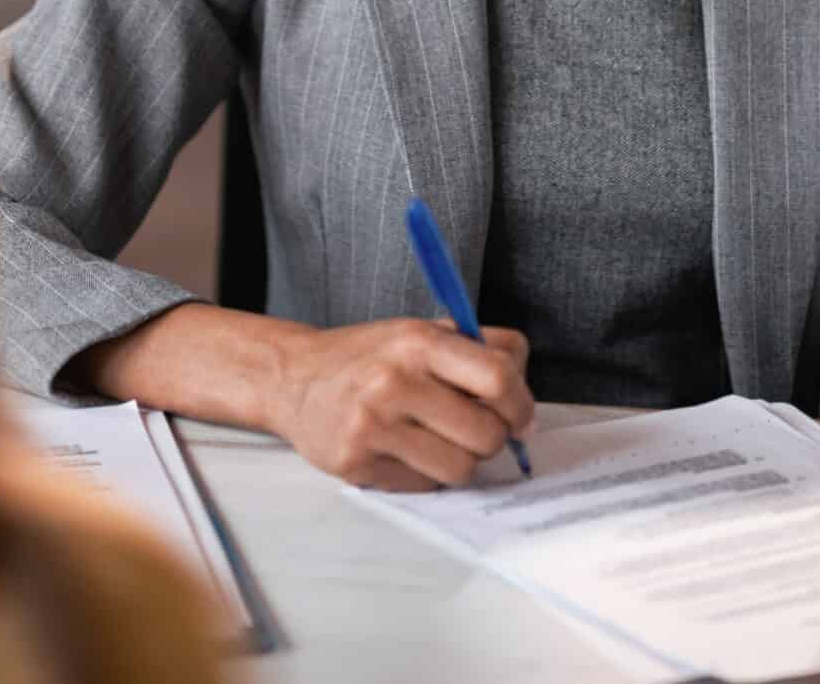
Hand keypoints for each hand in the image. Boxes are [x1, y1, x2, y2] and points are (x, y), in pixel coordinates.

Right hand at [268, 318, 533, 490]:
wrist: (294, 378)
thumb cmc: (369, 357)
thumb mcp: (421, 332)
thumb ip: (480, 351)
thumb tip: (525, 405)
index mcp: (418, 342)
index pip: (499, 378)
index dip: (521, 404)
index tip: (518, 415)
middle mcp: (394, 382)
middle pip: (486, 434)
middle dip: (492, 438)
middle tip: (474, 429)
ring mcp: (373, 426)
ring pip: (460, 469)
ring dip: (460, 460)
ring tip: (437, 439)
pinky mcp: (357, 464)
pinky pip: (425, 487)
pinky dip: (426, 475)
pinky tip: (404, 450)